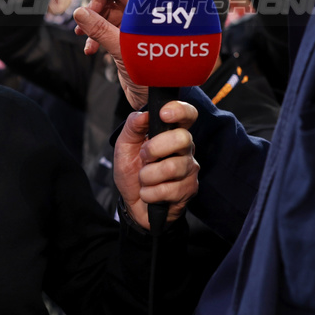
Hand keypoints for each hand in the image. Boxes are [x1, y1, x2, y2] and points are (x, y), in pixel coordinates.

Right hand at [73, 0, 147, 108]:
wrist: (156, 99)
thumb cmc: (150, 74)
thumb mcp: (121, 49)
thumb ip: (100, 30)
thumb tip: (80, 13)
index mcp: (144, 13)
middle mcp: (138, 20)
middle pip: (110, 2)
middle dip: (94, 10)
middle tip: (83, 22)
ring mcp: (131, 32)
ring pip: (105, 18)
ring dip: (92, 26)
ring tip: (82, 37)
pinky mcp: (124, 45)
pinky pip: (105, 33)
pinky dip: (95, 39)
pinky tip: (90, 51)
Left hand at [114, 101, 198, 228]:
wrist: (133, 203)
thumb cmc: (132, 172)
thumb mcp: (125, 147)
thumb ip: (132, 127)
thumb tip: (144, 114)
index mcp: (172, 133)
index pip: (188, 114)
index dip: (179, 110)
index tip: (163, 114)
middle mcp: (185, 148)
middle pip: (182, 138)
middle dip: (155, 149)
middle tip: (143, 157)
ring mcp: (190, 169)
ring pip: (172, 167)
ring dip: (148, 176)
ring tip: (144, 179)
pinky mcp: (189, 189)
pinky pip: (168, 190)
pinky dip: (150, 193)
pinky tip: (149, 193)